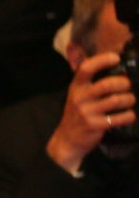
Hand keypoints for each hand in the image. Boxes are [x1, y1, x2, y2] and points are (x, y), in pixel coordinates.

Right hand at [47, 51, 133, 173]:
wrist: (67, 139)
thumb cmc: (78, 113)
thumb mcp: (78, 95)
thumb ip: (92, 82)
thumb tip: (117, 70)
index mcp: (76, 87)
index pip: (86, 68)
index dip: (102, 60)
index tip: (115, 58)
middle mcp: (80, 98)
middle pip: (107, 84)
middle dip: (124, 84)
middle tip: (127, 87)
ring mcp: (87, 112)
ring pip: (116, 100)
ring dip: (129, 100)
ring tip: (129, 101)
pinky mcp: (95, 125)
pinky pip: (120, 118)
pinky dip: (129, 116)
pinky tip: (128, 115)